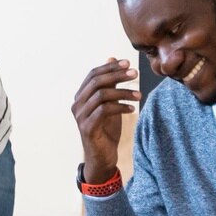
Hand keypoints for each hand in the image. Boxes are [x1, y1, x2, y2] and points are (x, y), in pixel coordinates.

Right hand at [72, 57, 138, 183]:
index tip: (127, 63)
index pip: (93, 74)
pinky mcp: (88, 127)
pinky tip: (132, 108)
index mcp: (81, 97)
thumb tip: (112, 58)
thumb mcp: (110, 103)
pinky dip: (120, 107)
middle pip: (96, 82)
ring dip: (123, 92)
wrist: (101, 157)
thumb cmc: (106, 130)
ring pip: (101, 95)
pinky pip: (104, 111)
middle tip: (135, 74)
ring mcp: (81, 116)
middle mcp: (77, 104)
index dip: (110, 67)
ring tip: (139, 95)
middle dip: (117, 75)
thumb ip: (110, 84)